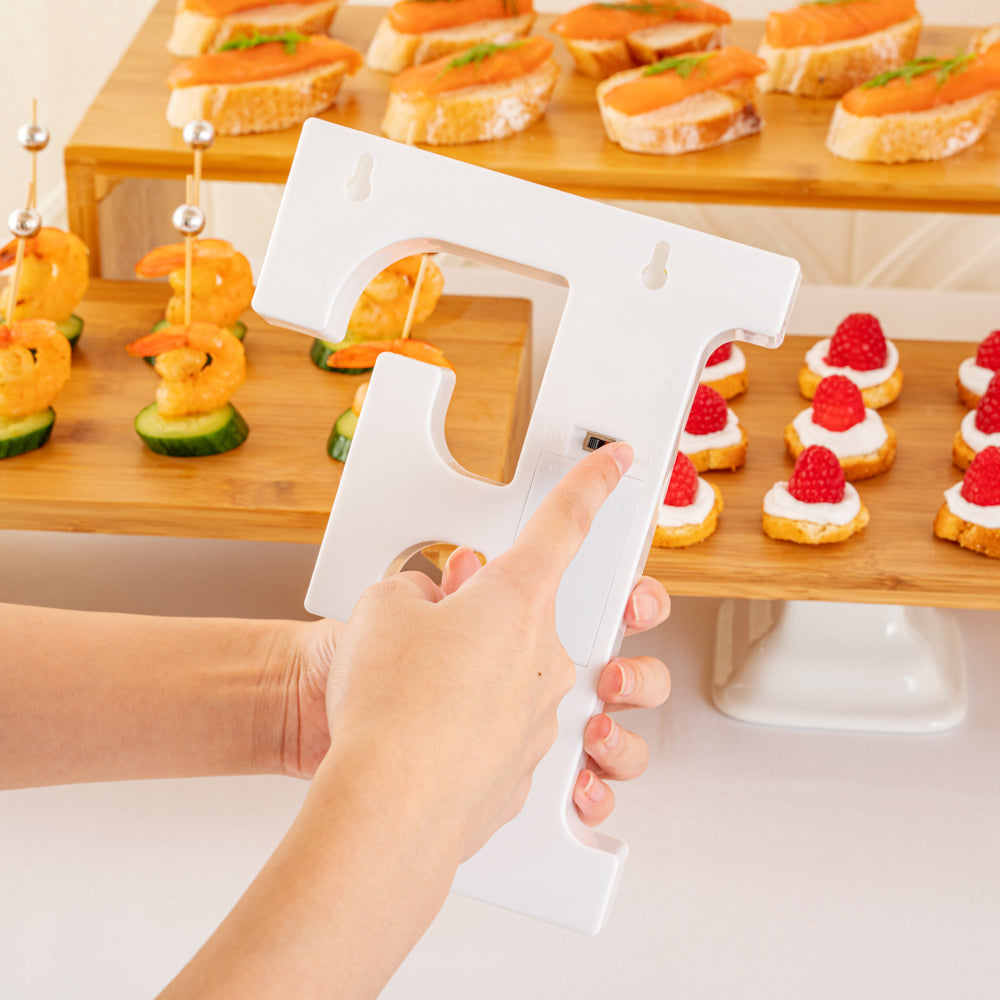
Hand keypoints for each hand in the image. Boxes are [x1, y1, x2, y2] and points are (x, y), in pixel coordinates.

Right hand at [315, 441, 636, 859]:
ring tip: (441, 689)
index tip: (616, 463)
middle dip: (496, 616)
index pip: (564, 525)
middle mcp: (544, 659)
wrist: (388, 804)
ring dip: (488, 678)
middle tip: (457, 623)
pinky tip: (434, 742)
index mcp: (517, 603)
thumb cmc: (389, 704)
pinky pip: (507, 738)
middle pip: (538, 615)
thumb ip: (417, 590)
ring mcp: (543, 720)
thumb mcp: (382, 608)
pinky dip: (471, 734)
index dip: (591, 484)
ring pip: (526, 680)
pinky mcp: (525, 774)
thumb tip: (430, 606)